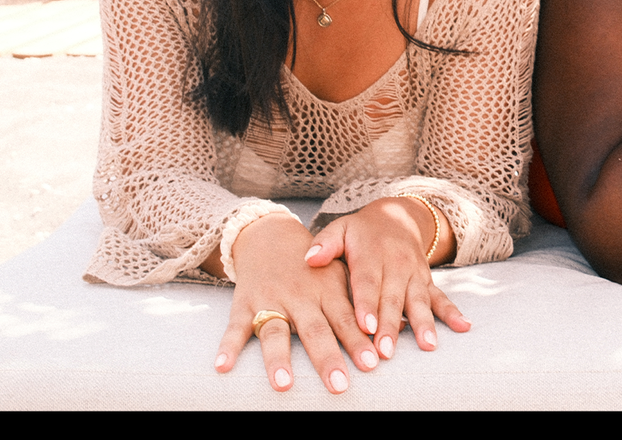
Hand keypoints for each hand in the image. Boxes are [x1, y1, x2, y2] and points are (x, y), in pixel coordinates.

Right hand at [213, 213, 373, 393]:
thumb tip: (399, 327)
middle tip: (339, 385)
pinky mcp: (245, 303)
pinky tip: (222, 367)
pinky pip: (235, 327)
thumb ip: (359, 303)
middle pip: (314, 331)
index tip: (371, 363)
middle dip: (327, 358)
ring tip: (284, 384)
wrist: (270, 235)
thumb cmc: (315, 268)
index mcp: (327, 290)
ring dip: (278, 358)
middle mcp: (300, 296)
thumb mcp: (339, 275)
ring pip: (274, 331)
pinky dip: (228, 347)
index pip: (346, 319)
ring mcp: (271, 299)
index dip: (358, 341)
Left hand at [304, 197, 469, 361]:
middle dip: (391, 325)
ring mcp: (414, 273)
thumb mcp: (340, 229)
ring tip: (427, 345)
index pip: (367, 281)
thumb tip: (309, 259)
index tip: (365, 327)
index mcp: (370, 254)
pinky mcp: (427, 281)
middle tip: (386, 351)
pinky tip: (463, 326)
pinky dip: (452, 312)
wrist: (397, 217)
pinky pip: (441, 297)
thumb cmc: (360, 232)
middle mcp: (395, 264)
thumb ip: (325, 244)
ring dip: (423, 323)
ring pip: (418, 300)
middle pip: (393, 298)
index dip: (367, 304)